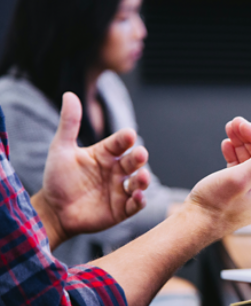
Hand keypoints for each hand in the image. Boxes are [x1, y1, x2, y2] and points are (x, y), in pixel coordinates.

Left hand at [33, 92, 149, 249]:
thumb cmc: (58, 178)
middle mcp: (117, 170)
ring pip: (139, 182)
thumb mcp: (61, 149)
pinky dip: (140, 201)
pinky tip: (138, 196)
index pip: (120, 142)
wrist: (53, 211)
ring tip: (142, 178)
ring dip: (143, 179)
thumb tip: (69, 94)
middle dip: (138, 158)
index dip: (125, 139)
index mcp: (106, 154)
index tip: (128, 135)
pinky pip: (135, 204)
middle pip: (133, 161)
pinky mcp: (121, 209)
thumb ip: (69, 123)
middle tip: (140, 154)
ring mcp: (120, 189)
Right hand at [185, 117, 250, 233]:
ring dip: (241, 143)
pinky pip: (242, 168)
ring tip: (229, 130)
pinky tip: (227, 146)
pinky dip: (235, 155)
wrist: (194, 225)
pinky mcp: (240, 192)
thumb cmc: (215, 206)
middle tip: (233, 123)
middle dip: (248, 137)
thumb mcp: (240, 178)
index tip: (241, 124)